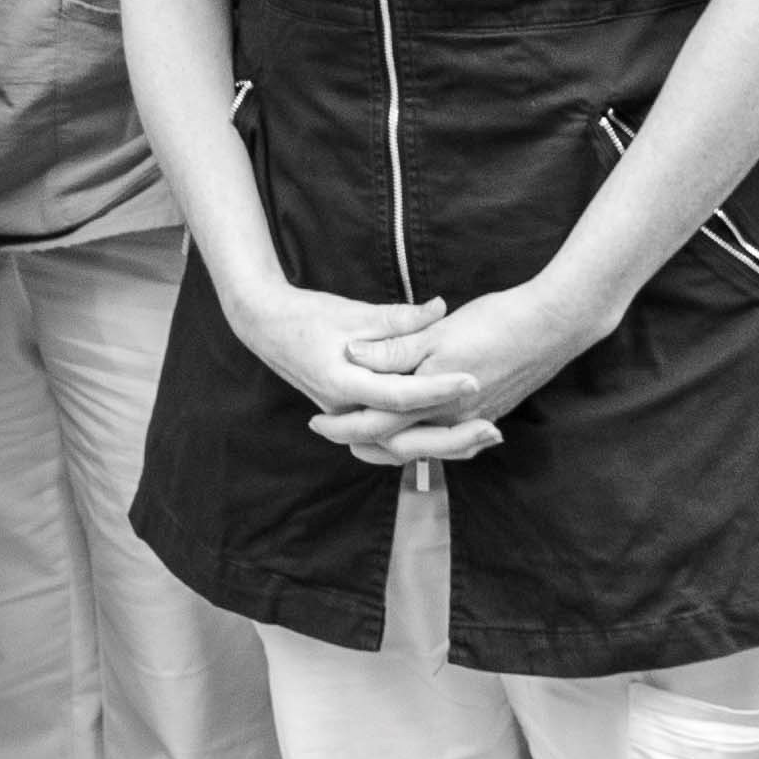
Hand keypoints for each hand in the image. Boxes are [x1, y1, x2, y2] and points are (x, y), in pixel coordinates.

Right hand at [221, 284, 483, 464]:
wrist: (265, 327)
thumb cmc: (308, 315)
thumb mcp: (352, 311)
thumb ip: (398, 318)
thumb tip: (440, 308)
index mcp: (342, 382)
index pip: (399, 395)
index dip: (437, 388)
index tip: (472, 379)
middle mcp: (343, 410)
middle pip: (403, 439)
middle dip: (450, 437)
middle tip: (492, 426)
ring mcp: (346, 419)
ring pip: (398, 449)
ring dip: (441, 447)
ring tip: (483, 436)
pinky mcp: (352, 418)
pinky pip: (390, 442)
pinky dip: (423, 444)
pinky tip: (455, 437)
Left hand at [326, 281, 610, 468]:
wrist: (555, 326)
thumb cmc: (497, 323)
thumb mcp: (439, 332)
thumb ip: (396, 347)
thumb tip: (353, 353)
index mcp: (434, 402)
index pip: (377, 426)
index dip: (344, 427)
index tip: (318, 422)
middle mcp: (452, 421)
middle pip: (396, 445)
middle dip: (360, 443)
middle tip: (327, 433)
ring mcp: (473, 421)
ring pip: (421, 446)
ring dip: (389, 444)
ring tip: (361, 438)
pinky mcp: (489, 413)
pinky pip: (446, 439)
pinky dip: (422, 439)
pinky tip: (413, 429)